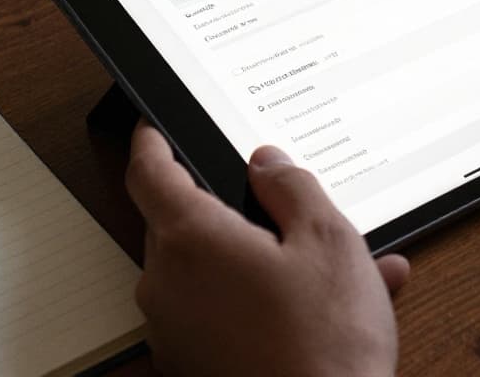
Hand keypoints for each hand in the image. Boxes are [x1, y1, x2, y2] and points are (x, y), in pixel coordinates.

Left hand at [126, 121, 409, 376]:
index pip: (149, 171)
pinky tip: (313, 311)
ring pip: (208, 273)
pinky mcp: (189, 365)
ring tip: (326, 272)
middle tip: (282, 207)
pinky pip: (217, 315)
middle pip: (181, 223)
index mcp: (192, 240)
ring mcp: (173, 331)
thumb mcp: (329, 243)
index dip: (152, 141)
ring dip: (254, 262)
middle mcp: (167, 285)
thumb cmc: (324, 347)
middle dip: (230, 211)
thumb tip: (267, 163)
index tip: (153, 127)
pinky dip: (256, 303)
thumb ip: (292, 187)